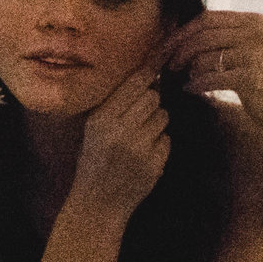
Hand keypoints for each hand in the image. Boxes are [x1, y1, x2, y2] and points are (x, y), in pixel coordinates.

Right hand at [68, 67, 169, 222]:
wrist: (98, 203)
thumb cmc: (96, 160)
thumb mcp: (95, 129)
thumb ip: (116, 103)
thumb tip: (147, 76)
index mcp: (101, 119)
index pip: (133, 84)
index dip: (148, 71)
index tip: (159, 58)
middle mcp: (120, 131)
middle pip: (152, 97)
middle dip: (151, 102)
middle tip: (140, 114)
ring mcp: (139, 148)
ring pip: (163, 116)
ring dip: (156, 122)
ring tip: (140, 136)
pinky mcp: (155, 163)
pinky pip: (167, 139)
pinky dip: (160, 143)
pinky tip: (145, 154)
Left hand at [165, 12, 262, 136]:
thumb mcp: (249, 50)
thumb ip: (224, 38)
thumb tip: (181, 35)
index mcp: (252, 21)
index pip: (207, 18)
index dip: (182, 32)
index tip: (166, 46)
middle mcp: (254, 33)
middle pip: (202, 35)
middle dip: (178, 50)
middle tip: (167, 65)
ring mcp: (254, 54)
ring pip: (204, 56)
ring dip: (187, 69)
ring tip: (182, 78)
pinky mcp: (251, 77)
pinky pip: (211, 77)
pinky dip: (196, 84)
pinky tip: (189, 89)